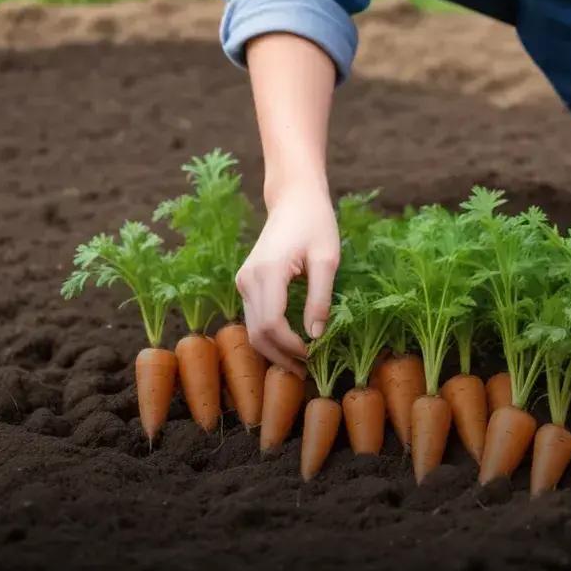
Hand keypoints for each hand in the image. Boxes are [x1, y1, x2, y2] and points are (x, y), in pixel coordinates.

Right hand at [236, 180, 338, 374]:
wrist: (294, 199)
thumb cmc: (316, 224)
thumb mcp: (327, 260)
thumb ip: (320, 298)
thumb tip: (316, 336)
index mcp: (268, 272)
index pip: (271, 324)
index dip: (291, 347)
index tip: (314, 355)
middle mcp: (248, 279)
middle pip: (257, 333)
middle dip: (281, 357)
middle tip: (308, 372)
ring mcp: (243, 281)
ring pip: (251, 329)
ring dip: (274, 350)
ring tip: (301, 364)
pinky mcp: (246, 282)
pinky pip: (253, 318)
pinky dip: (269, 336)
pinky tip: (291, 345)